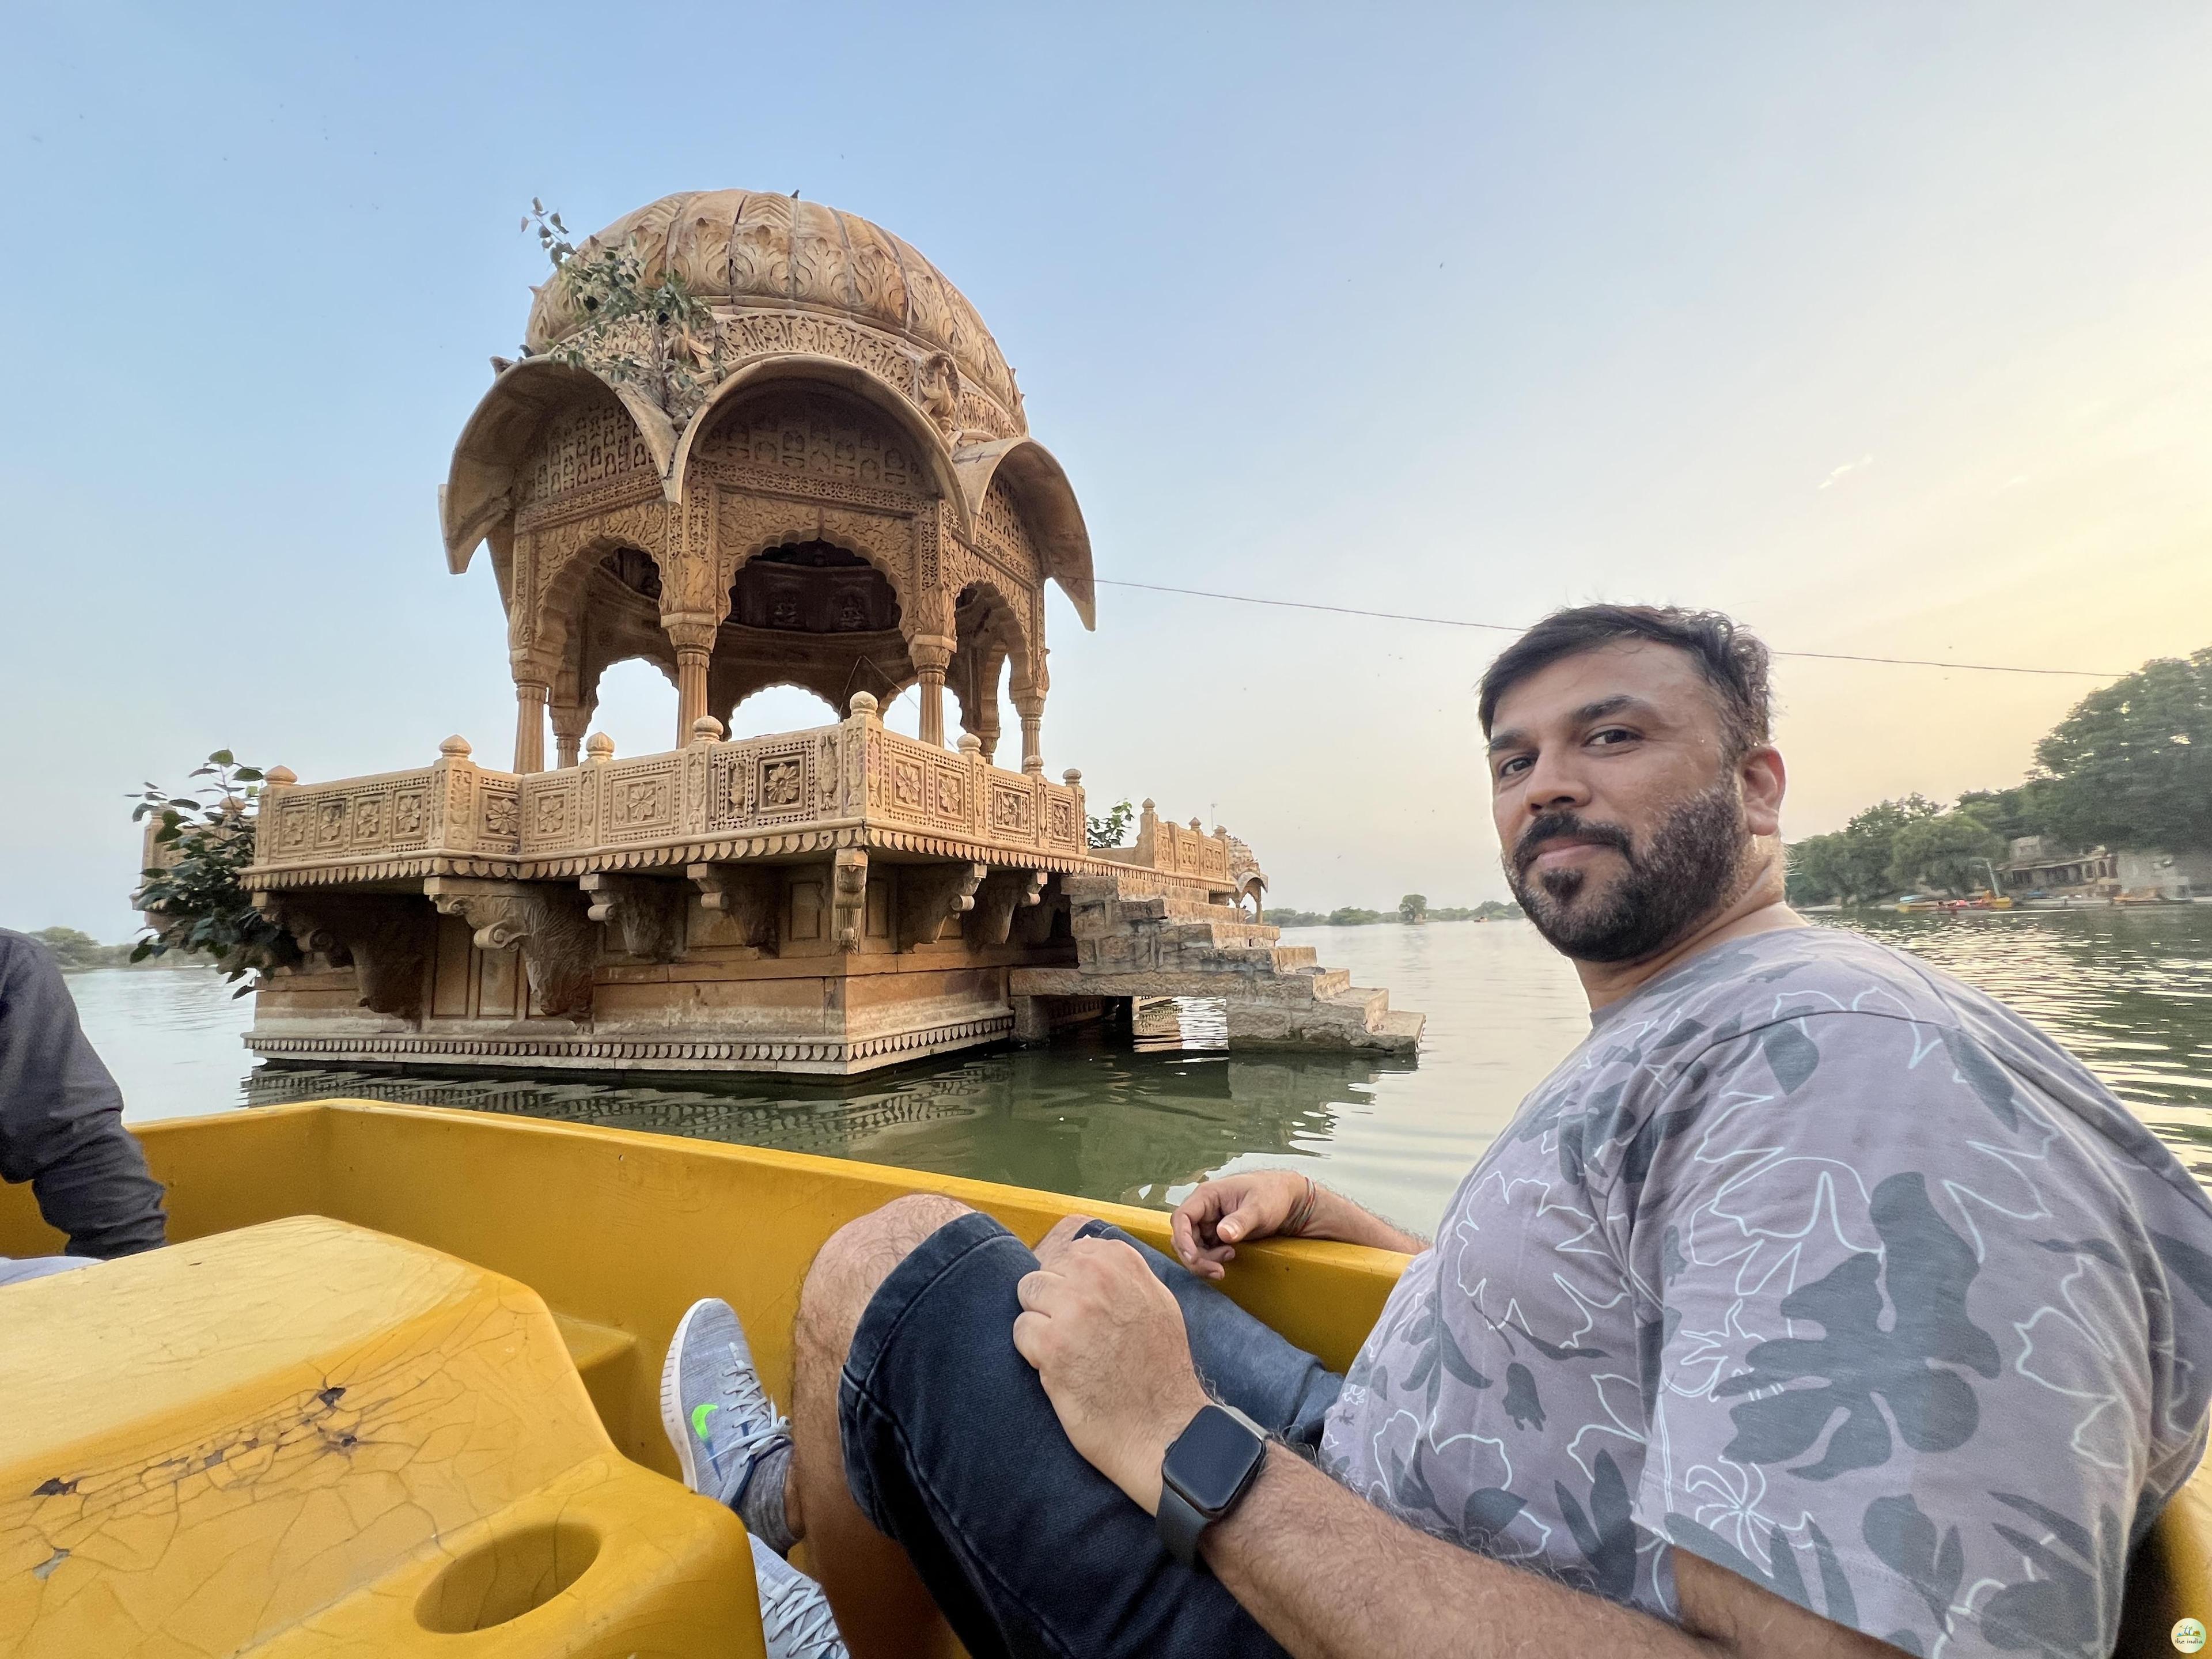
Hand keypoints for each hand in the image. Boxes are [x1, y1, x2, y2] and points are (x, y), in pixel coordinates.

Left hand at [1014, 1218, 1210, 1513]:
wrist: (1163, 1427)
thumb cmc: (1161, 1369)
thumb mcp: (1156, 1302)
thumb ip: (1122, 1272)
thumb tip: (1084, 1246)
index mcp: (1122, 1262)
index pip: (1072, 1251)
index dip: (1070, 1283)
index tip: (1085, 1309)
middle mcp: (1097, 1277)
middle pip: (1045, 1271)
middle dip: (1051, 1301)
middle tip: (1076, 1335)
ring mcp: (1074, 1309)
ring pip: (1028, 1294)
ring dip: (1040, 1323)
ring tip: (1067, 1350)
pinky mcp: (1053, 1346)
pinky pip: (1021, 1331)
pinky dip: (1033, 1352)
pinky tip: (1061, 1370)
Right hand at [1171, 1170, 1315, 1279]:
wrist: (1286, 1200)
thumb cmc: (1272, 1195)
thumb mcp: (1259, 1208)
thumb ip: (1240, 1221)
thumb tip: (1222, 1234)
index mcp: (1207, 1196)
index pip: (1181, 1218)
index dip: (1182, 1239)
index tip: (1193, 1257)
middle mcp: (1203, 1209)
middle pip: (1183, 1237)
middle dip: (1196, 1257)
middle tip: (1218, 1270)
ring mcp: (1209, 1223)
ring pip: (1192, 1248)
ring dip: (1205, 1260)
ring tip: (1231, 1256)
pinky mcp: (1216, 1234)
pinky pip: (1204, 1251)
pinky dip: (1212, 1260)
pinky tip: (1231, 1256)